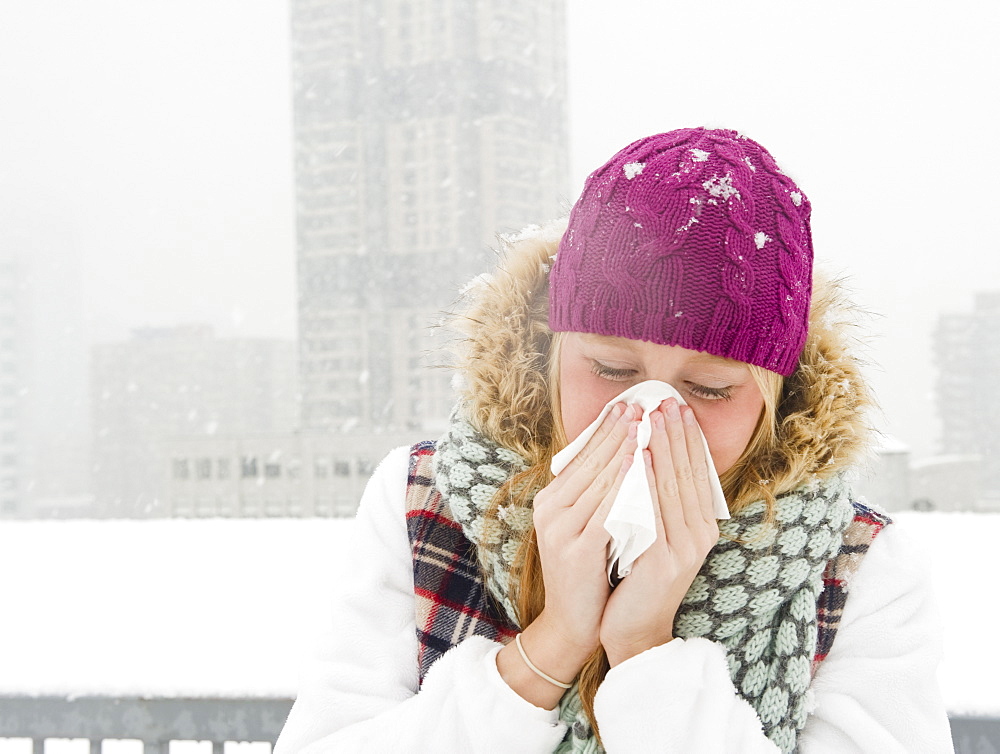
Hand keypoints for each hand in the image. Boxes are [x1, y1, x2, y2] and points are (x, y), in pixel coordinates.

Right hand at [530, 401, 638, 656]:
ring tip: (644, 426)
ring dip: (624, 451)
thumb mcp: (585, 525)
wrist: (574, 622)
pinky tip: (641, 469)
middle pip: (589, 462)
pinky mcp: (576, 549)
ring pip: (599, 481)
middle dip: (617, 432)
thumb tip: (622, 453)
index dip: (606, 429)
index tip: (629, 405)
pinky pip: (607, 510)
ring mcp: (560, 529)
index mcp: (551, 500)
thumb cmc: (587, 571)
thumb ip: (596, 492)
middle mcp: (550, 509)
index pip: (581, 455)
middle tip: (641, 405)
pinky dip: (626, 487)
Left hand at [600, 399, 719, 666]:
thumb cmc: (637, 579)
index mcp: (699, 525)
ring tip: (655, 417)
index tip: (676, 407)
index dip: (687, 438)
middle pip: (688, 473)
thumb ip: (657, 502)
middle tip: (667, 400)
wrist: (633, 630)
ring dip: (665, 447)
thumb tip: (650, 457)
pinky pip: (656, 510)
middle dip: (677, 434)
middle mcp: (699, 533)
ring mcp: (684, 546)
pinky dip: (650, 479)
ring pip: (674, 486)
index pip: (695, 472)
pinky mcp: (664, 558)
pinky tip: (643, 455)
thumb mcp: (653, 534)